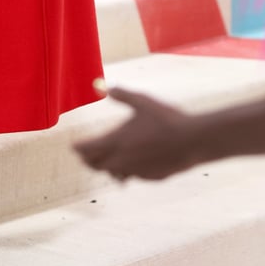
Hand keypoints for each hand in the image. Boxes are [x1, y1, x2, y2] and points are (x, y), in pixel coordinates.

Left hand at [73, 86, 202, 181]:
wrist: (191, 141)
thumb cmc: (166, 118)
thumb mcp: (142, 101)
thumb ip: (123, 95)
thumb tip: (106, 87)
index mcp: (117, 140)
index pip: (88, 149)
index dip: (78, 148)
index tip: (73, 146)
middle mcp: (123, 159)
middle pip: (96, 165)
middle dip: (88, 160)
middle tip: (83, 156)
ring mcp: (136, 171)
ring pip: (113, 174)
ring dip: (106, 168)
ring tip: (103, 163)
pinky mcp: (150, 178)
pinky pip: (132, 177)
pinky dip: (126, 172)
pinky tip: (129, 166)